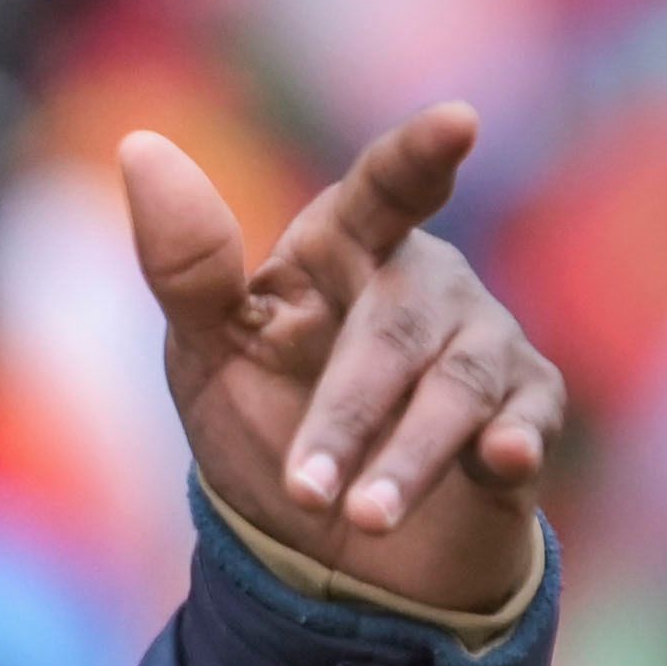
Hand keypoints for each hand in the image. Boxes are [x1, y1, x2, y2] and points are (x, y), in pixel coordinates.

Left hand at [122, 100, 561, 624]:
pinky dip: (512, 443)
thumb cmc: (264, 417)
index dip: (419, 156)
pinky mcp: (526, 413)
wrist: (317, 542)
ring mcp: (484, 345)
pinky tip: (502, 459)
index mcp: (347, 248)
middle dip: (349, 414)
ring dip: (406, 457)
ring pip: (456, 389)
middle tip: (305, 488)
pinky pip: (525, 421)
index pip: (386, 188)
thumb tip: (141, 147)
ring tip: (361, 519)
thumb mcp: (208, 348)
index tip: (457, 122)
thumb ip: (185, 264)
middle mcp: (426, 285)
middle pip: (395, 332)